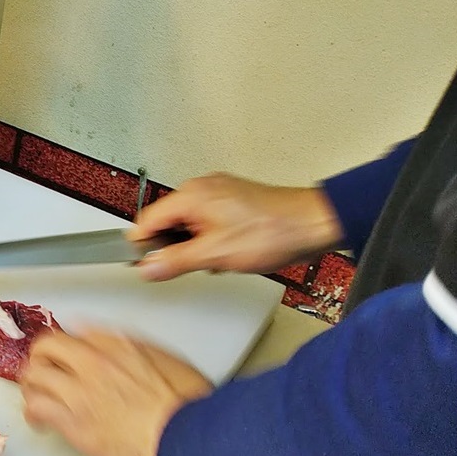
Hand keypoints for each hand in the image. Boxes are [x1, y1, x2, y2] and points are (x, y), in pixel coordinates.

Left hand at [18, 326, 212, 455]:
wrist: (187, 440)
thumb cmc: (189, 407)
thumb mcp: (170, 360)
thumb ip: (139, 348)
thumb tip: (121, 346)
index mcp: (118, 343)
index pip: (76, 330)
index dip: (69, 344)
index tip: (67, 354)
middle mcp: (92, 360)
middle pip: (47, 345)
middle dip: (42, 357)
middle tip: (44, 370)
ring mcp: (79, 390)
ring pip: (33, 375)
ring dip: (33, 385)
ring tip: (38, 396)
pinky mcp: (72, 422)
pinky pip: (36, 408)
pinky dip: (33, 413)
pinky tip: (40, 421)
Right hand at [127, 173, 343, 280]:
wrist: (314, 224)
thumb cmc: (273, 231)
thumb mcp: (215, 255)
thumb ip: (175, 261)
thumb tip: (147, 267)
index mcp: (191, 195)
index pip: (146, 221)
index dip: (142, 246)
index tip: (143, 264)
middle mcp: (202, 188)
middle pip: (167, 222)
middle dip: (175, 247)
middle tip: (192, 263)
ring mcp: (219, 193)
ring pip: (188, 224)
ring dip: (195, 245)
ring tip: (219, 257)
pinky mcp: (233, 201)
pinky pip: (207, 222)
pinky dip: (211, 239)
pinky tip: (230, 251)